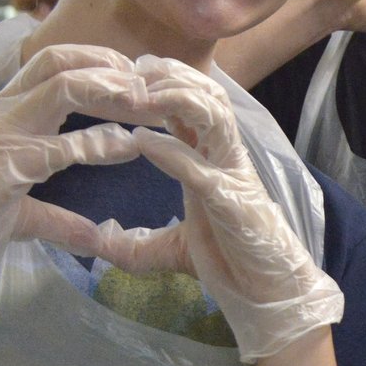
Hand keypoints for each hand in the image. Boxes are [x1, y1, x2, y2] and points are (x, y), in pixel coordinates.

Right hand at [0, 44, 156, 321]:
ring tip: (148, 106)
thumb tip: (96, 237)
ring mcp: (2, 135)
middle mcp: (3, 113)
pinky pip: (59, 146)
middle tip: (151, 84)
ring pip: (62, 86)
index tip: (134, 78)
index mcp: (5, 114)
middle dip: (109, 65)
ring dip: (110, 92)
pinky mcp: (4, 166)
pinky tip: (128, 148)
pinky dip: (99, 143)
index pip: (52, 63)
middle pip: (59, 61)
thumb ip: (59, 219)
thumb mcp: (20, 215)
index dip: (97, 62)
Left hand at [90, 57, 343, 360]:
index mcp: (213, 158)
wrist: (268, 296)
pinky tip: (141, 141)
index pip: (194, 102)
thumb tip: (96, 242)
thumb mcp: (170, 249)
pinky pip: (201, 168)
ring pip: (213, 116)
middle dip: (170, 75)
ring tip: (136, 94)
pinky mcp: (232, 203)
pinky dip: (171, 150)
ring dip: (174, 99)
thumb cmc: (231, 264)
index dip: (164, 79)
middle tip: (130, 69)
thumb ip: (135, 243)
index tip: (127, 70)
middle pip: (207, 93)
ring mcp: (233, 176)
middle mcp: (226, 158)